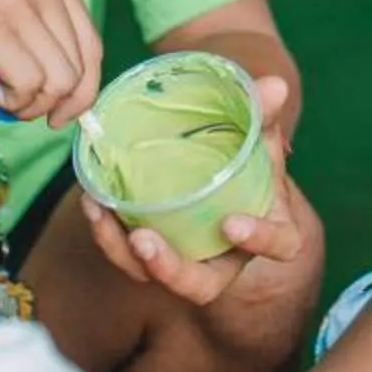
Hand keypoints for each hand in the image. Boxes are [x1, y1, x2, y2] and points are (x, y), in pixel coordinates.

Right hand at [0, 0, 103, 128]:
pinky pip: (27, 82)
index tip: (58, 112)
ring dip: (29, 104)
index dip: (81, 89)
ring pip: (58, 80)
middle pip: (79, 66)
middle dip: (54, 103)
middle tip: (19, 108)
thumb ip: (33, 23)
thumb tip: (64, 86)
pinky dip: (12, 100)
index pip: (92, 43)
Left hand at [81, 75, 325, 360]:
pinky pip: (128, 256)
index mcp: (268, 230)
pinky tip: (93, 202)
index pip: (278, 245)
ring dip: (123, 251)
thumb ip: (262, 112)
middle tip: (143, 240)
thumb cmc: (247, 153)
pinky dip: (108, 233)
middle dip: (170, 270)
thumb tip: (273, 85)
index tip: (231, 222)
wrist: (221, 162)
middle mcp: (226, 257)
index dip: (259, 240)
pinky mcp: (155, 252)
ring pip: (154, 276)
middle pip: (202, 285)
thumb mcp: (257, 132)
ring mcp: (187, 259)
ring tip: (102, 213)